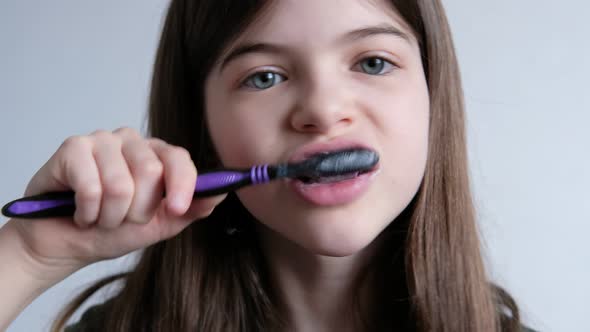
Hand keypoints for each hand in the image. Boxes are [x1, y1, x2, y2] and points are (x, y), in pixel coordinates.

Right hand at [7, 127, 225, 278]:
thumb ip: (191, 208)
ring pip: (120, 184)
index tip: (175, 208)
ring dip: (109, 216)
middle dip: (136, 211)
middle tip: (121, 218)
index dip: (182, 185)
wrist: (65, 244)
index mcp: (156, 155)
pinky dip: (86, 213)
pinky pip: (91, 188)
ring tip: (100, 216)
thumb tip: (222, 191)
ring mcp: (101, 141)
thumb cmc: (112, 229)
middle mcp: (131, 141)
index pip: (179, 158)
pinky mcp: (72, 148)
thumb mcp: (159, 224)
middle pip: (150, 172)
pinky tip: (79, 212)